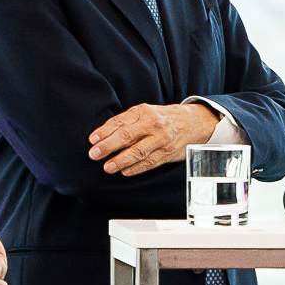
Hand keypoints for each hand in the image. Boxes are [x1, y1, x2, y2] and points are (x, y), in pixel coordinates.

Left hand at [91, 98, 225, 179]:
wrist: (192, 123)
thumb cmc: (163, 118)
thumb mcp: (146, 112)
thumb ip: (127, 121)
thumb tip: (103, 134)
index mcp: (144, 112)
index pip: (120, 122)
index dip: (104, 131)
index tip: (92, 140)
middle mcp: (152, 125)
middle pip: (126, 136)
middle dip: (108, 146)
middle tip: (94, 154)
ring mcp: (161, 140)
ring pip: (137, 152)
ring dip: (120, 161)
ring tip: (107, 167)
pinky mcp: (167, 153)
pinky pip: (149, 162)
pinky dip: (136, 168)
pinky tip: (125, 172)